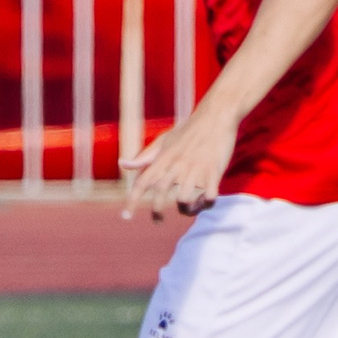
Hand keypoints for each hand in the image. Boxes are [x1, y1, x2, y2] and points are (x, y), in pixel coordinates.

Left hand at [121, 108, 235, 221]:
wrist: (216, 115)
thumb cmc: (188, 130)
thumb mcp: (164, 140)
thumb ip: (144, 157)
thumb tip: (122, 164)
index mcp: (163, 159)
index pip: (142, 182)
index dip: (132, 200)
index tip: (125, 217)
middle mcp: (176, 165)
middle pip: (160, 194)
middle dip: (157, 212)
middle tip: (157, 221)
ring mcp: (195, 169)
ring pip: (184, 200)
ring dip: (186, 210)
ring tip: (189, 209)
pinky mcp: (214, 171)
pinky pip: (209, 196)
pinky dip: (207, 204)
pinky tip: (206, 202)